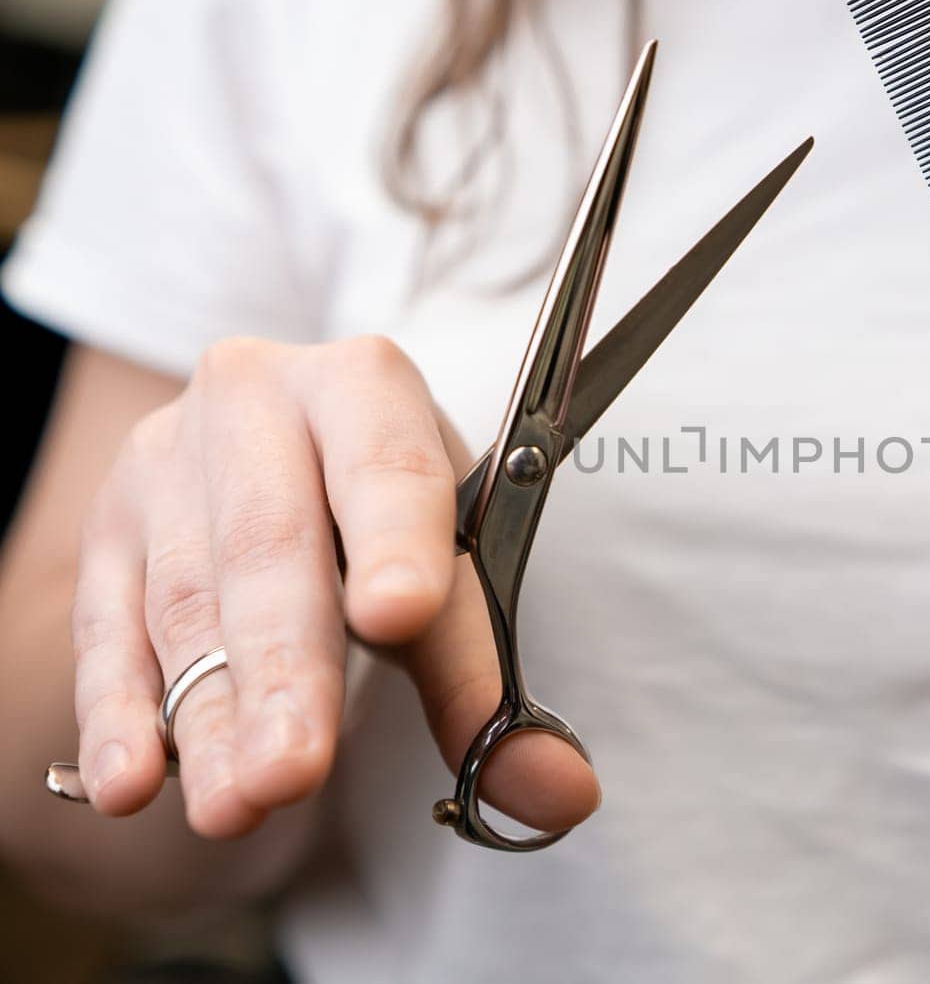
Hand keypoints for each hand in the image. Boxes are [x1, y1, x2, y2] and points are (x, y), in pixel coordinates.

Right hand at [71, 336, 598, 838]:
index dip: (395, 540)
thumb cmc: (382, 508)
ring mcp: (166, 458)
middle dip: (285, 668)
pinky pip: (109, 627)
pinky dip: (120, 712)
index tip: (399, 615)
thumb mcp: (449, 565)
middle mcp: (254, 399)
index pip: (387, 465)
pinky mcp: (107, 526)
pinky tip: (130, 783)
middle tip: (293, 771)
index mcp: (365, 384)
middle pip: (271, 544)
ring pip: (189, 599)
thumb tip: (561, 793)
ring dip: (208, 715)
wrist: (279, 454)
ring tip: (234, 806)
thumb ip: (490, 682)